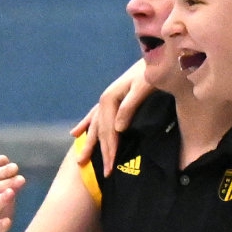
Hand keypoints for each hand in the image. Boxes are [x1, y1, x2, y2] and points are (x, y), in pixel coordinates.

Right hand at [69, 59, 152, 173]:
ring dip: (89, 144)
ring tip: (80, 161)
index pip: (109, 132)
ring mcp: (107, 99)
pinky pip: (95, 116)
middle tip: (104, 174)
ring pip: (96, 126)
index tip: (111, 168)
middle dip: (102, 153)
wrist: (157, 56)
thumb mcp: (143, 87)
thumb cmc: (152, 72)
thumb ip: (130, 107)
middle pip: (102, 132)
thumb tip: (118, 129)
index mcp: (110, 99)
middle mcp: (105, 100)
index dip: (110, 150)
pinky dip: (86, 125)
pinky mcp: (111, 99)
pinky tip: (75, 133)